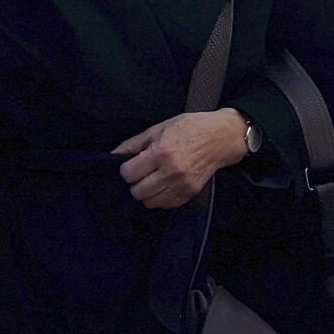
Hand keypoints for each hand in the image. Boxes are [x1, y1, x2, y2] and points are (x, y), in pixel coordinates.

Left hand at [113, 107, 249, 208]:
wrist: (221, 138)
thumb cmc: (190, 127)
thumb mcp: (160, 128)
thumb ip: (134, 143)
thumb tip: (113, 155)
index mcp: (161, 152)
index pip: (128, 174)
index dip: (127, 168)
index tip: (133, 163)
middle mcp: (171, 171)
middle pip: (137, 191)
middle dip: (136, 181)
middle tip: (143, 171)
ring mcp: (181, 185)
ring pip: (149, 202)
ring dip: (147, 192)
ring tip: (154, 178)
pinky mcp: (189, 193)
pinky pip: (164, 205)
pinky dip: (160, 198)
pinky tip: (165, 184)